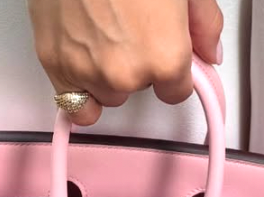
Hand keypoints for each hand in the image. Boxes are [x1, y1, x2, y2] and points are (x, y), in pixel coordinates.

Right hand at [28, 0, 222, 125]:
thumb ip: (205, 26)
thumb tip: (209, 52)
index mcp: (165, 58)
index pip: (176, 93)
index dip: (172, 74)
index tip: (164, 57)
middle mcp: (126, 74)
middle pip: (137, 92)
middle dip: (136, 68)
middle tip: (128, 28)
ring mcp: (87, 72)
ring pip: (105, 94)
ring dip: (105, 75)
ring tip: (101, 34)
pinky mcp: (54, 64)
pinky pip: (72, 103)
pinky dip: (78, 87)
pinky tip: (82, 63)